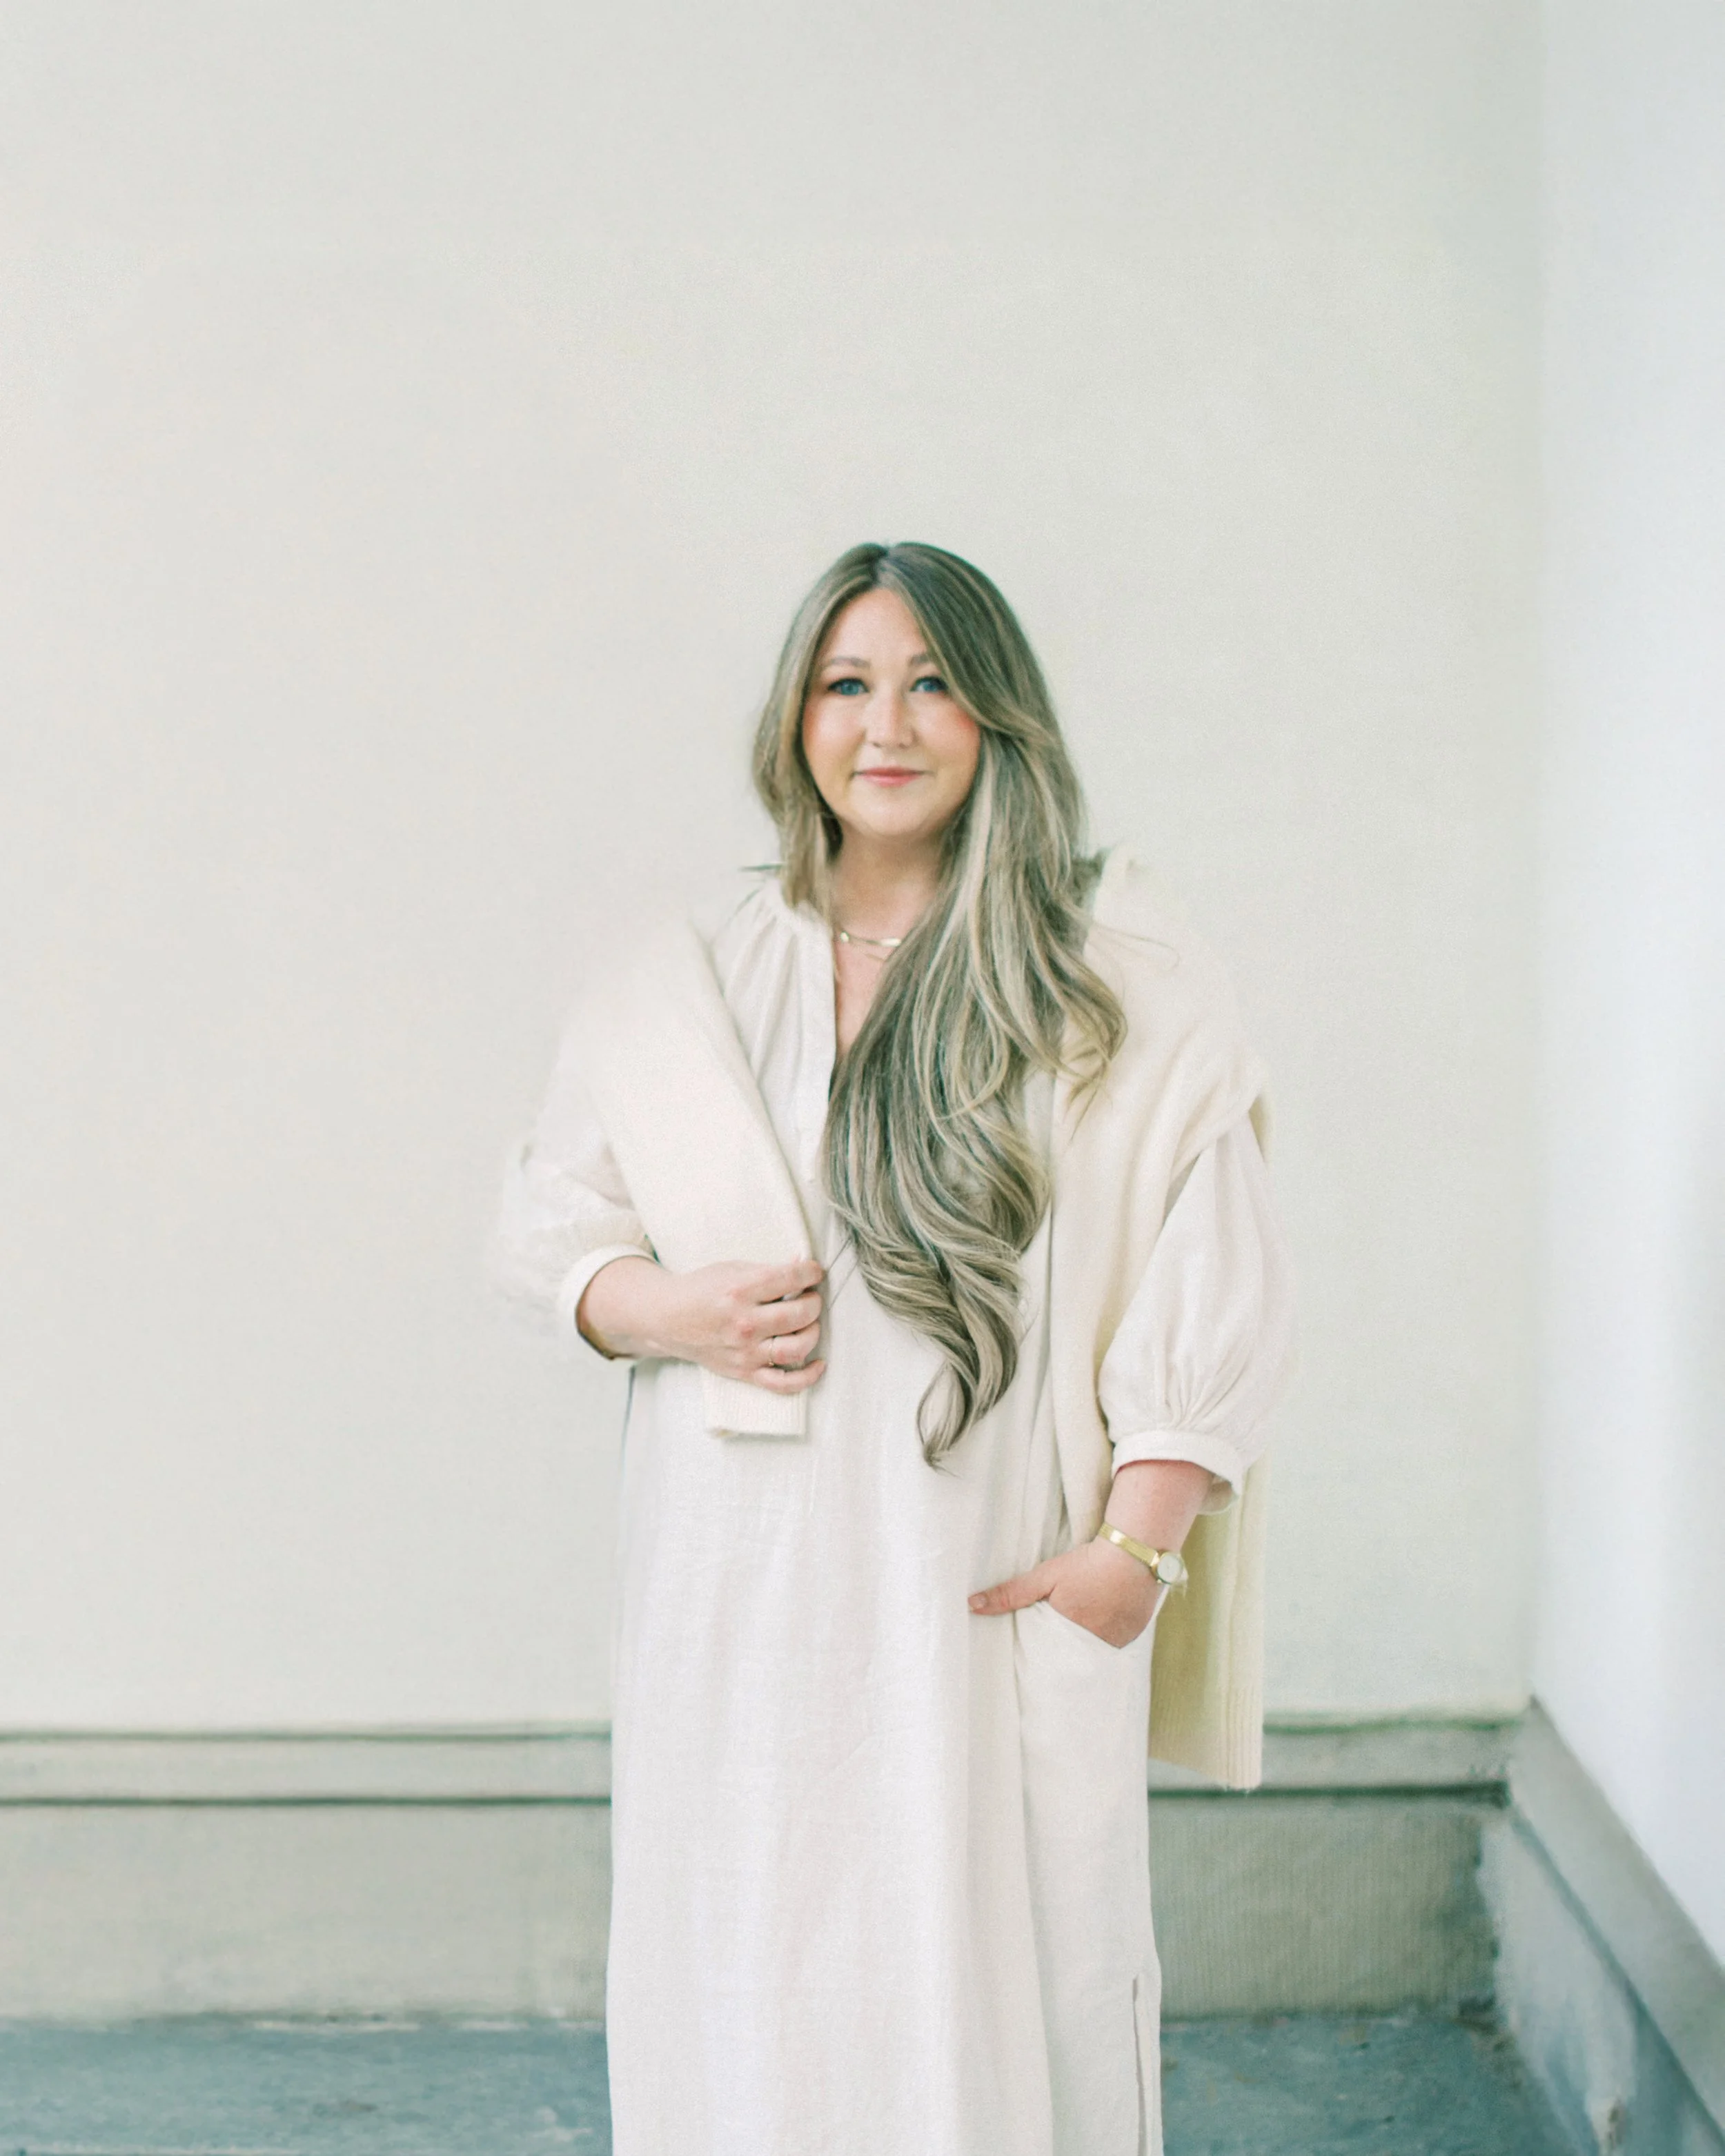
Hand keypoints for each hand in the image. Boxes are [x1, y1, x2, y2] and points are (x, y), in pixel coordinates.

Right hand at [577, 1255, 825, 1392]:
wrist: (667, 1318)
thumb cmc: (701, 1289)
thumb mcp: (732, 1269)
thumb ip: (768, 1270)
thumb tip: (803, 1266)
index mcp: (740, 1291)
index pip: (791, 1278)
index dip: (811, 1271)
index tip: (813, 1271)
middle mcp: (744, 1323)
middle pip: (799, 1314)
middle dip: (814, 1301)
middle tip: (810, 1296)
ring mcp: (745, 1352)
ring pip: (796, 1348)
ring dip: (813, 1332)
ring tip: (809, 1322)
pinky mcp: (744, 1372)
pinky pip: (782, 1384)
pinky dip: (807, 1378)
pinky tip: (818, 1363)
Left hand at [968, 1537, 1162, 1647]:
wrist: (1135, 1552)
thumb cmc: (1087, 1563)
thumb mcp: (1046, 1575)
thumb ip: (1011, 1593)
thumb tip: (972, 1605)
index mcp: (1069, 1633)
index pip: (1047, 1654)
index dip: (1042, 1650)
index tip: (1035, 1649)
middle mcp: (1094, 1644)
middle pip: (1070, 1654)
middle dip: (1063, 1649)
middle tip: (1060, 1636)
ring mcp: (1117, 1642)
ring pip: (1093, 1650)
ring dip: (1087, 1641)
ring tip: (1083, 1624)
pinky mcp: (1133, 1636)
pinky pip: (1113, 1644)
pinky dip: (1106, 1636)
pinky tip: (1104, 1620)